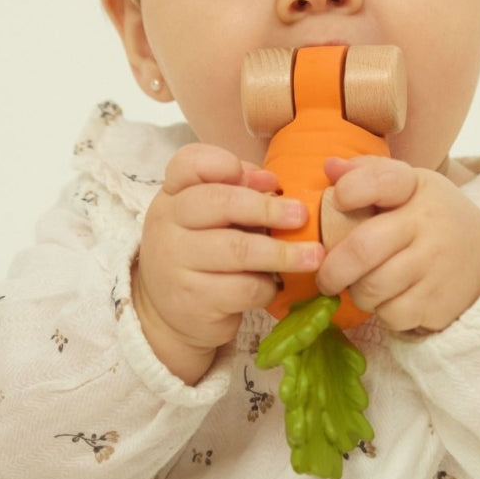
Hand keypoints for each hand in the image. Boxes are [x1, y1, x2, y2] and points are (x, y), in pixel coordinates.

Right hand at [134, 143, 324, 384]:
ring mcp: (175, 264)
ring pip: (237, 250)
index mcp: (173, 196)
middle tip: (301, 215)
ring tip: (312, 255)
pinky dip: (267, 287)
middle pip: (218, 203)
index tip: (267, 180)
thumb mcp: (212, 219)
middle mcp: (166, 225)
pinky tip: (273, 286)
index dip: (224, 163)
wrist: (171, 315)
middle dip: (267, 208)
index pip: (188, 164)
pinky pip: (243, 288)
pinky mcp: (193, 301)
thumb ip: (238, 192)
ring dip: (281, 253)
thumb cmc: (202, 256)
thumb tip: (270, 182)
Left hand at [314, 156, 479, 333]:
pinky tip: (392, 299)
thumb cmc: (434, 219)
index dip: (350, 190)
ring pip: (372, 288)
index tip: (339, 200)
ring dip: (358, 292)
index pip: (379, 181)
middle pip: (362, 249)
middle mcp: (428, 225)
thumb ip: (368, 174)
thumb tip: (330, 167)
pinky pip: (391, 314)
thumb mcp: (411, 186)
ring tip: (365, 286)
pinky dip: (383, 312)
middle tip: (326, 277)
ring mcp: (435, 266)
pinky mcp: (439, 303)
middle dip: (333, 269)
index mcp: (417, 189)